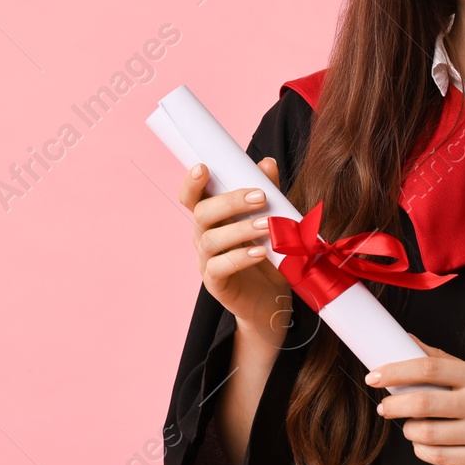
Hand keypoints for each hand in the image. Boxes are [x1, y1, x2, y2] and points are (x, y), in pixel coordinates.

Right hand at [181, 158, 292, 342]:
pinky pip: (219, 267)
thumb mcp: (271, 221)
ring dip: (241, 230)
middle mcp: (203, 237)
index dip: (192, 182)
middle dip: (230, 202)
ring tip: (269, 226)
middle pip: (202, 213)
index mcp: (212, 219)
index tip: (204, 168)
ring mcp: (206, 261)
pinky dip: (240, 258)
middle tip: (260, 197)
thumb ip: (267, 193)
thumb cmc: (267, 255)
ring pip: (211, 240)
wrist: (272, 299)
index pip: (192, 197)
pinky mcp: (216, 283)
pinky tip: (260, 252)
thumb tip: (267, 164)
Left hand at [369, 335, 464, 464]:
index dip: (396, 371)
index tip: (374, 376)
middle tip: (384, 406)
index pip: (429, 369)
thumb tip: (407, 340)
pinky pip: (439, 457)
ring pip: (427, 433)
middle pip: (423, 403)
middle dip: (393, 405)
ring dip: (408, 430)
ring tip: (409, 426)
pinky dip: (422, 450)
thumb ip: (444, 360)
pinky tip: (423, 444)